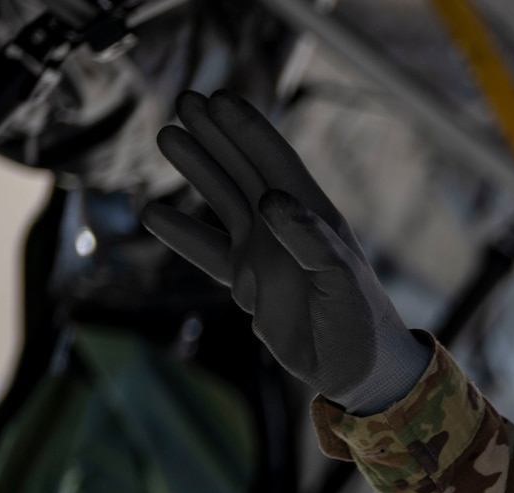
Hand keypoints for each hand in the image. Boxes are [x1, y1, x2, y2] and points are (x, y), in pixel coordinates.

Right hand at [142, 90, 429, 414]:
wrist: (359, 372)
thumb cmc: (361, 323)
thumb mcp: (340, 279)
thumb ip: (309, 240)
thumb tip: (271, 198)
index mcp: (313, 219)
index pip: (276, 163)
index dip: (248, 131)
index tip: (218, 100)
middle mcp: (285, 228)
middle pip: (244, 171)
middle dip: (215, 136)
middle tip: (183, 100)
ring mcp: (265, 254)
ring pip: (223, 201)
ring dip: (197, 170)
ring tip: (167, 136)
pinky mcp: (249, 285)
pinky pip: (208, 252)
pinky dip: (181, 233)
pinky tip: (152, 212)